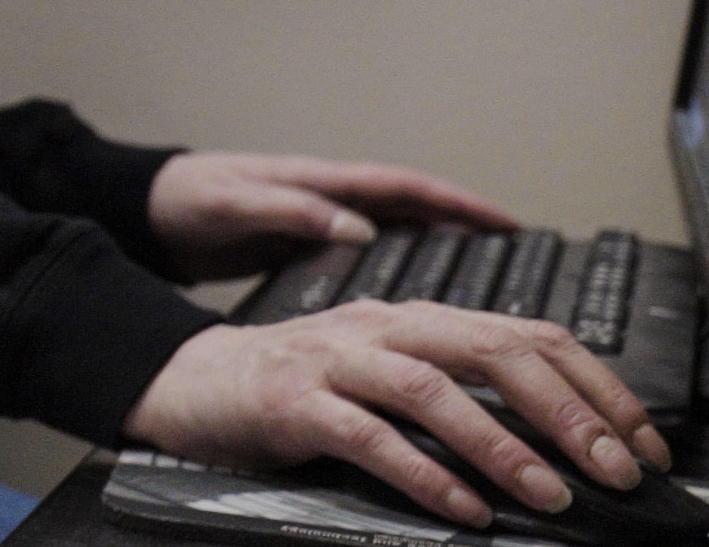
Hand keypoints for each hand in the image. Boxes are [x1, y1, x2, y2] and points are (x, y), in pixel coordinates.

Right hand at [124, 305, 670, 527]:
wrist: (188, 380)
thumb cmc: (297, 388)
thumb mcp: (386, 374)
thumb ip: (457, 390)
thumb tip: (557, 437)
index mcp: (414, 320)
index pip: (526, 333)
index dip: (595, 385)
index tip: (641, 442)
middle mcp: (380, 329)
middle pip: (489, 349)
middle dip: (565, 411)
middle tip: (614, 468)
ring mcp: (332, 361)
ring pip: (431, 390)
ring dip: (501, 445)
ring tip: (549, 495)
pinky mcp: (291, 401)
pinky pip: (366, 436)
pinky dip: (422, 473)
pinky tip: (462, 510)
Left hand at [148, 151, 515, 281]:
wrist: (146, 212)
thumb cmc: (186, 200)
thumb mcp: (234, 204)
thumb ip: (291, 212)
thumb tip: (357, 228)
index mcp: (322, 184)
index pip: (407, 188)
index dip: (460, 205)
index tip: (509, 224)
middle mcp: (332, 200)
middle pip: (418, 214)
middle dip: (470, 234)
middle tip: (521, 265)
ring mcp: (323, 224)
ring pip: (400, 240)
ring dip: (441, 258)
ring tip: (488, 296)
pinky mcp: (308, 251)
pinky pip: (372, 262)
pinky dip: (402, 278)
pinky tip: (419, 312)